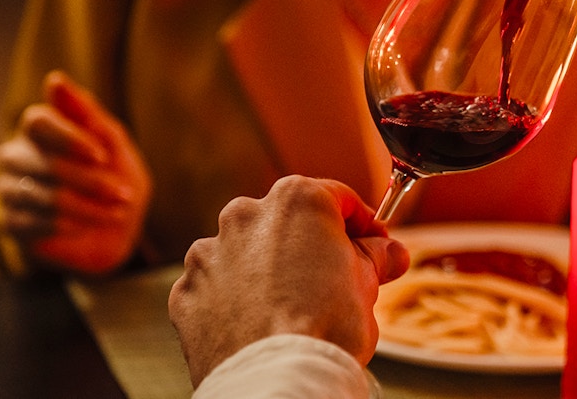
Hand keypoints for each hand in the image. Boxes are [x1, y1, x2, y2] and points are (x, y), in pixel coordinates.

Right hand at [0, 70, 151, 274]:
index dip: (69, 138)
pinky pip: (35, 224)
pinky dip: (69, 226)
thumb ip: (88, 114)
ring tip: (117, 213)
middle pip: (44, 162)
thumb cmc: (115, 173)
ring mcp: (10, 188)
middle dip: (91, 181)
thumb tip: (54, 79)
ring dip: (88, 208)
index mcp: (41, 128)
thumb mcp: (113, 143)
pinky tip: (87, 226)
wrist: (117, 225)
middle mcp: (17, 154)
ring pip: (42, 196)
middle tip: (124, 195)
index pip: (38, 122)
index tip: (102, 155)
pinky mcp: (11, 222)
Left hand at [168, 176, 409, 387]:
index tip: (373, 245)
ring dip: (267, 269)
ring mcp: (210, 253)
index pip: (338, 198)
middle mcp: (247, 215)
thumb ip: (375, 257)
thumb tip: (389, 253)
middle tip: (333, 278)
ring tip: (291, 306)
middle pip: (287, 222)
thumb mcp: (367, 283)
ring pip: (247, 252)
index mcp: (296, 200)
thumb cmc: (324, 327)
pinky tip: (258, 322)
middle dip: (310, 245)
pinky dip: (236, 298)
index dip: (362, 224)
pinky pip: (218, 285)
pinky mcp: (188, 290)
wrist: (277, 377)